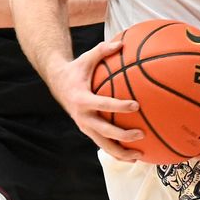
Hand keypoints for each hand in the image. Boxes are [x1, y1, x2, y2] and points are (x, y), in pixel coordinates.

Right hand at [50, 39, 143, 161]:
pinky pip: (103, 143)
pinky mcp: (88, 131)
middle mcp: (82, 116)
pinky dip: (116, 151)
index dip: (119, 105)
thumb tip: (121, 42)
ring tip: (139, 157)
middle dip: (122, 135)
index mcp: (82, 99)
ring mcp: (84, 126)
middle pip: (104, 131)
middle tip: (142, 134)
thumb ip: (103, 50)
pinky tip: (133, 155)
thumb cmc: (77, 69)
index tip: (136, 105)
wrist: (58, 84)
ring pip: (103, 144)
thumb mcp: (87, 58)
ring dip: (120, 152)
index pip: (103, 104)